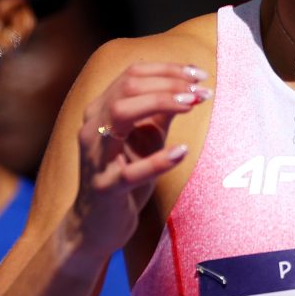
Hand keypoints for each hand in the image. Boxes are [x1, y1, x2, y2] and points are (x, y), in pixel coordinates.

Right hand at [67, 62, 207, 257]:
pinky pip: (131, 171)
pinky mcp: (105, 189)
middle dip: (168, 82)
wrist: (97, 226)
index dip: (167, 70)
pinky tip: (182, 152)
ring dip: (160, 103)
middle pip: (127, 87)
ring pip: (121, 115)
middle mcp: (92, 128)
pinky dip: (159, 160)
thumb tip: (188, 88)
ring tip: (192, 105)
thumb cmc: (125, 177)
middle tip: (201, 90)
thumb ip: (160, 115)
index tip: (200, 75)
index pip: (131, 75)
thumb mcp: (145, 140)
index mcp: (100, 112)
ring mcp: (96, 157)